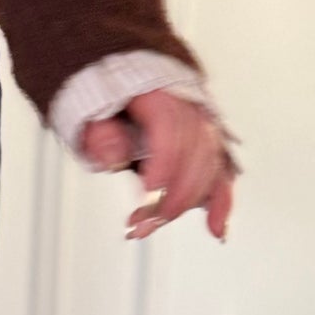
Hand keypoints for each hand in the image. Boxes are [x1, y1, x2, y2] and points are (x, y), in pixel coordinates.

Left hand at [78, 88, 235, 242]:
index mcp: (160, 92)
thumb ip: (100, 133)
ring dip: (184, 205)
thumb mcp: (92, 110)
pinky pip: (222, 174)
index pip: (170, 128)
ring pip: (210, 167)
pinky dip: (220, 203)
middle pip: (194, 153)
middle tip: (142, 221)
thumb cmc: (112, 98)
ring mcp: (203, 126)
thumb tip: (114, 157)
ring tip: (153, 225)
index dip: (163, 165)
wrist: (126, 86)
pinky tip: (214, 228)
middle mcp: (190, 106)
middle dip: (170, 196)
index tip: (147, 195)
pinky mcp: (209, 145)